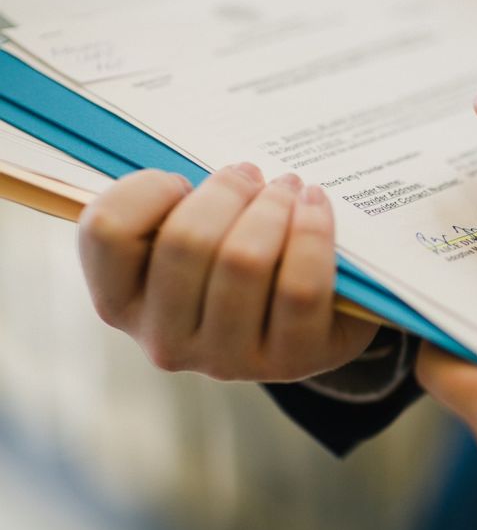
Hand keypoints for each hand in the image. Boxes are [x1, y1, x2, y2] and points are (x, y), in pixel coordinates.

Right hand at [78, 164, 377, 380]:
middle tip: (254, 173)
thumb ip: (180, 206)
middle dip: (228, 190)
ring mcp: (228, 359)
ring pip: (243, 261)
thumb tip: (220, 168)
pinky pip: (300, 285)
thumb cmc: (237, 262)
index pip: (107, 231)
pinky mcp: (291, 360)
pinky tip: (315, 207)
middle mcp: (165, 340)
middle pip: (185, 241)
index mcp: (122, 302)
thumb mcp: (195, 237)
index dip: (149, 188)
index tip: (184, 179)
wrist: (312, 321)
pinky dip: (311, 233)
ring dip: (272, 207)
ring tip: (290, 188)